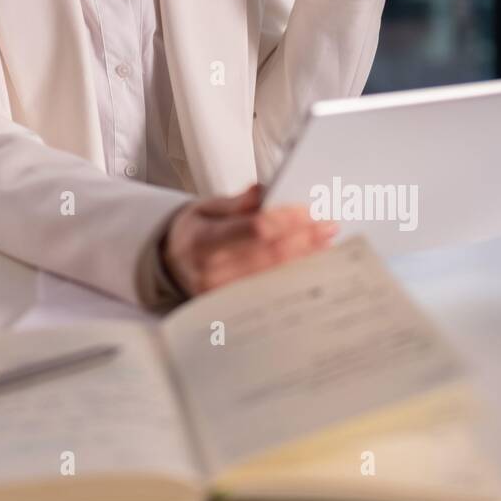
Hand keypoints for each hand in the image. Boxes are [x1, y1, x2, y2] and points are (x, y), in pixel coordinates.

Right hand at [159, 184, 337, 296]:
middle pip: (270, 255)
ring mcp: (223, 296)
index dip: (284, 220)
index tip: (307, 211)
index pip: (254, 230)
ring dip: (305, 258)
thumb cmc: (195, 231)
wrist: (173, 263)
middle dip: (303, 238)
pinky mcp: (234, 309)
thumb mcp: (207, 207)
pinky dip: (293, 273)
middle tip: (328, 226)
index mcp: (202, 241)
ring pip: (274, 276)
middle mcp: (211, 273)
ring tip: (325, 242)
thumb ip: (238, 202)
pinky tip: (309, 261)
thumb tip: (266, 191)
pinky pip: (270, 290)